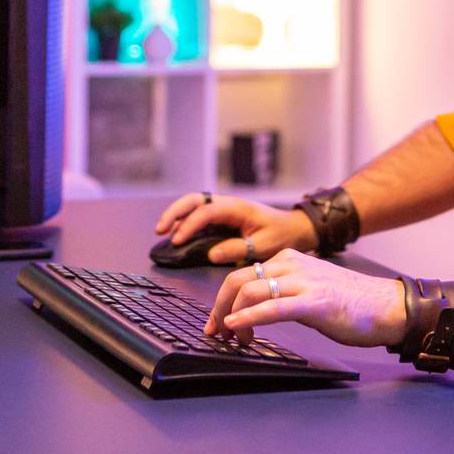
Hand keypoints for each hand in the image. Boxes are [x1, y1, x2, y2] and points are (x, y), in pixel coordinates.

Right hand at [152, 192, 316, 263]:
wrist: (293, 228)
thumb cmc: (281, 235)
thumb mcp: (262, 246)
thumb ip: (237, 249)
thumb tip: (212, 254)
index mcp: (237, 208)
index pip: (206, 211)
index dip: (189, 225)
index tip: (177, 241)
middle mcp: (227, 204)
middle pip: (194, 200)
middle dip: (174, 212)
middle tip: (160, 230)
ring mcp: (223, 208)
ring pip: (193, 203)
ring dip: (177, 214)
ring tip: (163, 232)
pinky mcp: (222, 217)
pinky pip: (199, 213)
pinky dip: (185, 220)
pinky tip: (177, 234)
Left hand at [204, 248, 408, 348]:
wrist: (385, 305)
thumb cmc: (351, 302)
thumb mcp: (309, 288)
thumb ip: (284, 291)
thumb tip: (255, 307)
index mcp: (289, 260)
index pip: (243, 275)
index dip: (223, 300)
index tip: (218, 322)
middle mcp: (292, 265)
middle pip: (238, 280)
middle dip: (218, 308)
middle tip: (214, 331)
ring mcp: (303, 282)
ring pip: (250, 290)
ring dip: (231, 317)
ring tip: (231, 339)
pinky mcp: (314, 302)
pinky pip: (273, 307)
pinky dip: (249, 317)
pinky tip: (238, 327)